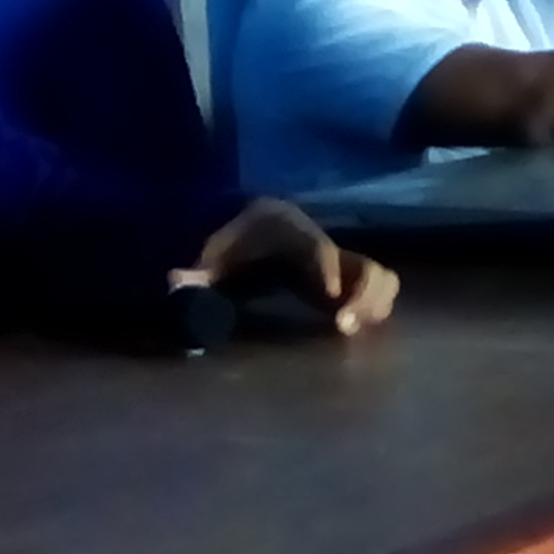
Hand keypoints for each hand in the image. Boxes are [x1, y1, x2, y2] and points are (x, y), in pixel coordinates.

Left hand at [170, 197, 401, 336]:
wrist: (256, 222)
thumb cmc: (234, 240)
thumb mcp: (215, 254)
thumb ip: (197, 273)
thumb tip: (174, 283)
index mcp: (293, 231)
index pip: (317, 246)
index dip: (326, 268)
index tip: (329, 297)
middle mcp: (325, 245)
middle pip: (362, 264)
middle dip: (361, 295)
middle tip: (343, 327)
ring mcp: (342, 262)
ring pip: (378, 277)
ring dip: (373, 304)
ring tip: (353, 331)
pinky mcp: (349, 280)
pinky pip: (379, 289)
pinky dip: (375, 308)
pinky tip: (356, 329)